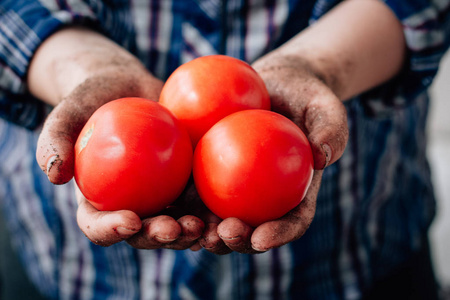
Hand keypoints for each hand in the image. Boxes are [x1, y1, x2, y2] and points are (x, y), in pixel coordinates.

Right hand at [30, 27, 207, 249]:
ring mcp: (162, 198)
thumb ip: (56, 137)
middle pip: (144, 233)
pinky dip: (215, 207)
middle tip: (176, 229)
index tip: (131, 220)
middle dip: (160, 238)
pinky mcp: (187, 184)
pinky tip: (229, 206)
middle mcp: (132, 205)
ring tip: (208, 226)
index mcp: (99, 200)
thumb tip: (54, 174)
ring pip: (178, 223)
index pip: (99, 224)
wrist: (131, 88)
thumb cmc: (95, 98)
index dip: (112, 230)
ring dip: (194, 232)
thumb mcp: (71, 109)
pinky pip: (202, 198)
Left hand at [197, 54, 348, 253]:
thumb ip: (330, 127)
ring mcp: (235, 189)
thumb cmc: (303, 97)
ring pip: (218, 218)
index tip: (261, 238)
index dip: (278, 235)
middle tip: (223, 234)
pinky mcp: (209, 173)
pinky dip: (182, 200)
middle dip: (236, 242)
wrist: (273, 85)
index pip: (292, 221)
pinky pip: (194, 188)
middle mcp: (264, 198)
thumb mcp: (324, 105)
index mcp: (295, 193)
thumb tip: (322, 157)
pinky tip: (167, 201)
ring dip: (203, 231)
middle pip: (252, 229)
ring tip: (190, 229)